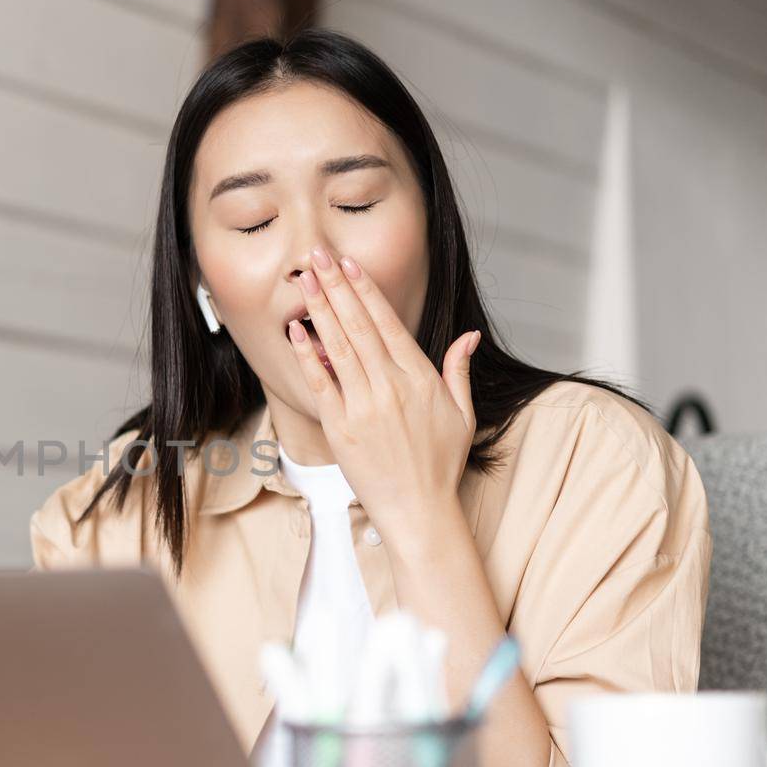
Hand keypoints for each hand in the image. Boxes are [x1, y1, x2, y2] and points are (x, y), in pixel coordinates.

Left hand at [285, 249, 479, 541]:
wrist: (419, 509)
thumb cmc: (440, 464)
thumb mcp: (462, 413)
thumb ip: (459, 370)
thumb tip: (469, 336)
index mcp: (419, 378)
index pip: (388, 323)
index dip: (366, 291)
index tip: (350, 264)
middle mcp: (390, 386)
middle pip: (358, 326)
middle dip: (336, 287)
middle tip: (317, 256)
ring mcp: (364, 406)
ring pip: (338, 347)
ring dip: (320, 310)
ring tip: (305, 280)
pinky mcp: (340, 427)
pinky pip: (320, 383)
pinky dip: (307, 356)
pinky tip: (296, 330)